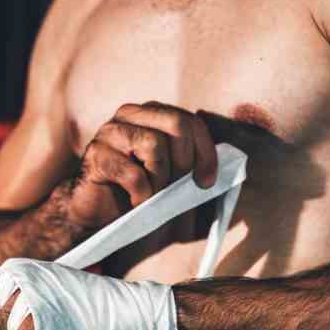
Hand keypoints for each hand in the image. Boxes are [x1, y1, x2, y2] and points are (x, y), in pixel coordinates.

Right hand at [64, 102, 218, 230]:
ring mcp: (110, 132)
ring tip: (151, 195)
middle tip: (175, 188)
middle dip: (184, 162)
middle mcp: (130, 115)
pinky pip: (133, 173)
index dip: (205, 152)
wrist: (96, 215)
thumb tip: (233, 160)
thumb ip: (193, 162)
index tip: (206, 182)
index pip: (191, 121)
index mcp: (150, 113)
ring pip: (155, 144)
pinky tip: (135, 202)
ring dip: (160, 180)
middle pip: (177, 123)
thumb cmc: (138, 194)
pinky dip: (142, 195)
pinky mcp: (96, 155)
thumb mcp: (172, 176)